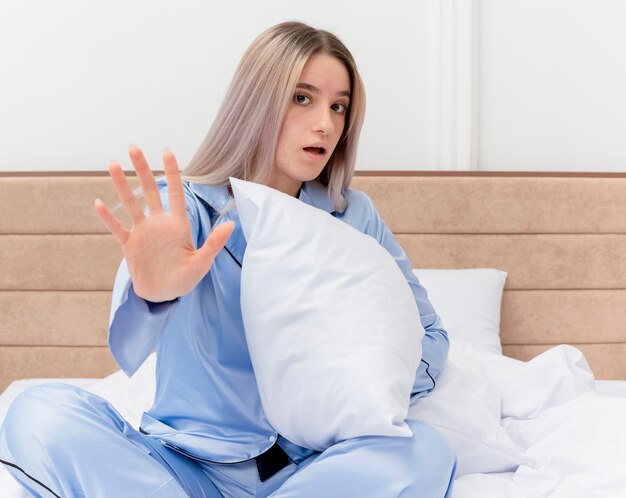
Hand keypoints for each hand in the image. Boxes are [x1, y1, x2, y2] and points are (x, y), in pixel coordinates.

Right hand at [94, 146, 233, 301]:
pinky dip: (108, 217)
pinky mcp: (129, 245)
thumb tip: (231, 225)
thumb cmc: (185, 278)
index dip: (172, 173)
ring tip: (114, 164)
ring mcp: (142, 232)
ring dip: (122, 185)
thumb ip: (214, 243)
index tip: (167, 152)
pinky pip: (117, 228)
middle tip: (134, 147)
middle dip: (142, 169)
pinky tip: (99, 202)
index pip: (174, 193)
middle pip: (149, 191)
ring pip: (131, 204)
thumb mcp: (202, 262)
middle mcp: (159, 224)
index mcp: (177, 224)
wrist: (164, 295)